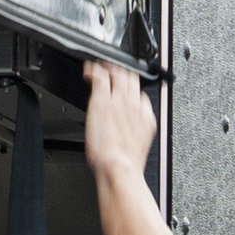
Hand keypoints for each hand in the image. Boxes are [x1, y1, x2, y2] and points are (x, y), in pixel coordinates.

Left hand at [81, 60, 157, 180]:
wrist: (118, 167)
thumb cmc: (125, 164)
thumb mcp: (138, 146)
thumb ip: (135, 130)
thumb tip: (129, 130)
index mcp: (146, 116)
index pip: (141, 94)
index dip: (132, 90)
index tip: (124, 92)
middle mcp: (135, 105)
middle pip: (132, 78)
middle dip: (122, 72)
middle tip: (112, 73)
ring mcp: (119, 100)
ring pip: (118, 73)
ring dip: (110, 68)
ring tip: (100, 68)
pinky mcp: (103, 100)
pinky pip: (100, 77)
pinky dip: (93, 70)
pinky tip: (88, 70)